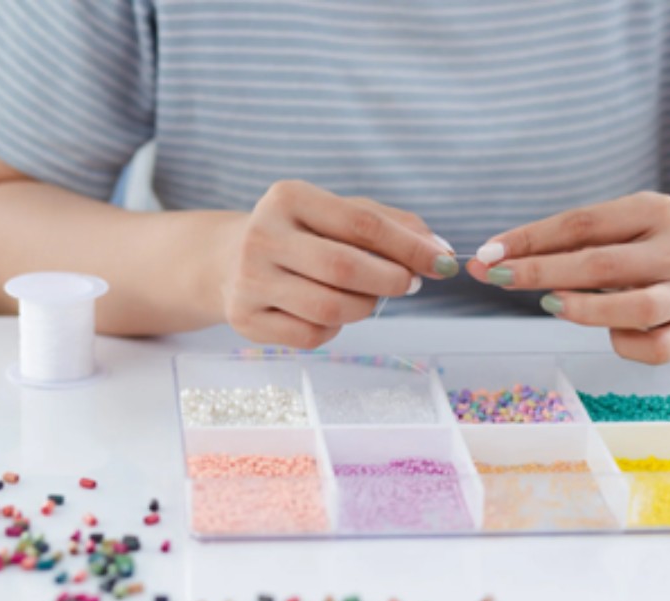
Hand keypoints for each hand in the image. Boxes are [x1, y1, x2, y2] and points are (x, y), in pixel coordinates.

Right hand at [220, 180, 457, 347]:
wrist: (227, 261)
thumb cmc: (302, 235)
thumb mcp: (339, 214)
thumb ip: (392, 226)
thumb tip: (439, 250)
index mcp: (288, 197)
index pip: (361, 224)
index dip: (410, 247)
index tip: (443, 262)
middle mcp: (263, 235)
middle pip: (345, 268)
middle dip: (390, 281)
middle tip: (408, 284)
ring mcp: (249, 280)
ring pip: (331, 309)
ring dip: (364, 307)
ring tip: (365, 296)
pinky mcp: (245, 319)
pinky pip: (311, 335)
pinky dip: (333, 329)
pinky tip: (328, 313)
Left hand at [466, 192, 669, 363]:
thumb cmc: (635, 251)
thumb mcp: (609, 233)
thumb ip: (558, 245)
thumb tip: (491, 262)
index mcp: (655, 210)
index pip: (582, 223)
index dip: (530, 239)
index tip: (489, 254)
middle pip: (601, 263)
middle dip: (541, 272)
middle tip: (500, 278)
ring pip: (636, 308)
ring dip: (584, 309)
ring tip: (550, 305)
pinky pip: (657, 347)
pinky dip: (627, 345)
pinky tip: (610, 336)